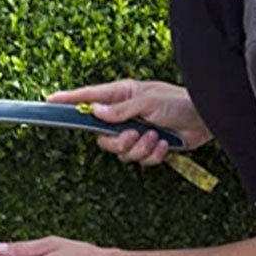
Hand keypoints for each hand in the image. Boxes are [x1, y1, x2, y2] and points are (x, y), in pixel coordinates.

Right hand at [47, 78, 212, 166]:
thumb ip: (120, 110)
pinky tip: (165, 144)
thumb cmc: (178, 102)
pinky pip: (139, 159)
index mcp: (121, 95)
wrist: (206, 119)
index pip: (88, 97)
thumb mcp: (147, 101)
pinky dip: (153, 154)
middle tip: (134, 135)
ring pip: (120, 152)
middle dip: (119, 141)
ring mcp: (135, 131)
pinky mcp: (147, 146)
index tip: (50, 101)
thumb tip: (94, 111)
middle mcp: (123, 114)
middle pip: (102, 137)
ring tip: (156, 138)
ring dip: (140, 148)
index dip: (69, 100)